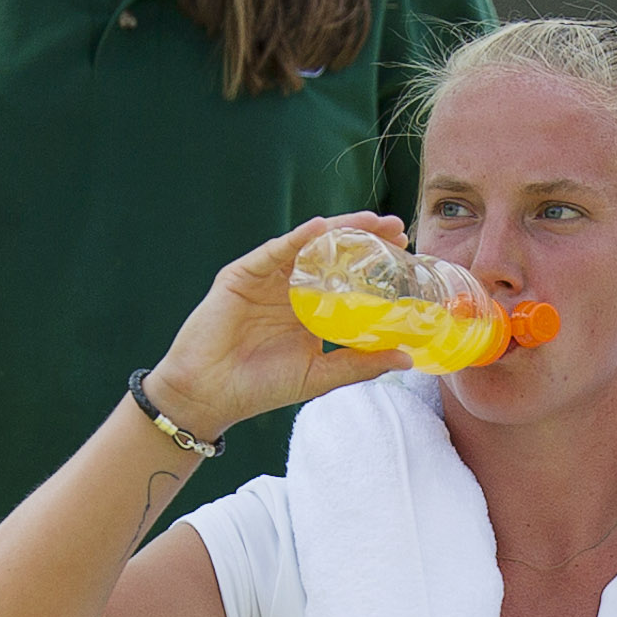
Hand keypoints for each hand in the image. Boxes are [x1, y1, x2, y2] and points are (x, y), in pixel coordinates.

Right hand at [139, 213, 415, 441]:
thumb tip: (407, 358)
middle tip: (397, 227)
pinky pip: (273, 252)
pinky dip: (296, 238)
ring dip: (338, 230)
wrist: (209, 395)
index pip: (346, 277)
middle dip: (364, 237)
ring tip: (370, 221)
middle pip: (331, 254)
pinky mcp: (242, 275)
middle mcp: (289, 289)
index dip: (374, 263)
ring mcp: (266, 279)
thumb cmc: (260, 387)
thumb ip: (360, 365)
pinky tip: (320, 228)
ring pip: (307, 246)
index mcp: (309, 309)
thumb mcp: (319, 376)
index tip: (406, 252)